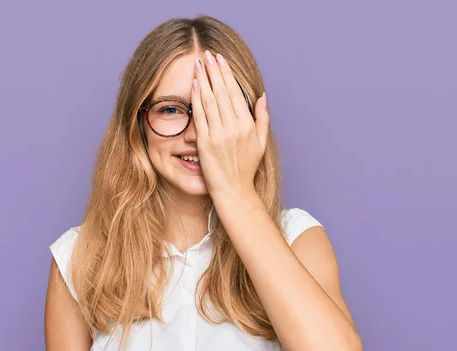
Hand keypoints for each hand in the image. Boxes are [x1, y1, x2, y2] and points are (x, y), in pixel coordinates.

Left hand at [191, 50, 268, 198]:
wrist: (233, 190)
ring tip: (199, 64)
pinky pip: (200, 116)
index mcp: (247, 125)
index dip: (227, 75)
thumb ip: (262, 118)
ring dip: (204, 80)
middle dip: (214, 71)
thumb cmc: (246, 167)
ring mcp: (218, 135)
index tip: (221, 61)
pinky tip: (195, 85)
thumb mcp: (261, 143)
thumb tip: (262, 96)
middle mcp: (234, 128)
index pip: (235, 93)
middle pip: (222, 92)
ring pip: (210, 101)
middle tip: (208, 55)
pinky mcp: (205, 143)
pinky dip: (197, 99)